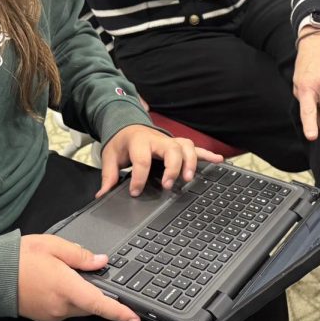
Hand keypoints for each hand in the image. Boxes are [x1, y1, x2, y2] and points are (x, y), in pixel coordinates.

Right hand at [17, 234, 140, 320]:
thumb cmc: (21, 256)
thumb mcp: (52, 246)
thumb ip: (79, 255)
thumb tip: (102, 261)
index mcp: (66, 287)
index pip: (99, 303)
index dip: (119, 312)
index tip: (135, 319)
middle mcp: (61, 306)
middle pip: (91, 305)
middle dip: (98, 294)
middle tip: (95, 276)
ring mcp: (52, 315)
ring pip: (79, 308)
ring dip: (83, 296)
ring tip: (68, 275)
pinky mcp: (45, 318)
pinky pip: (66, 310)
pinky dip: (70, 300)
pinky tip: (58, 284)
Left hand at [98, 125, 224, 197]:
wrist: (128, 125)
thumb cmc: (122, 142)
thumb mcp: (110, 156)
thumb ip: (108, 176)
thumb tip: (101, 195)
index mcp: (139, 141)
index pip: (141, 159)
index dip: (139, 177)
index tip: (135, 192)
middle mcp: (157, 139)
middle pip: (171, 149)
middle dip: (172, 167)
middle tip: (168, 185)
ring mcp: (169, 141)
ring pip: (185, 146)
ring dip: (190, 162)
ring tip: (189, 179)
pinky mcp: (177, 145)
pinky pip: (195, 148)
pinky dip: (207, 154)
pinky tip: (218, 161)